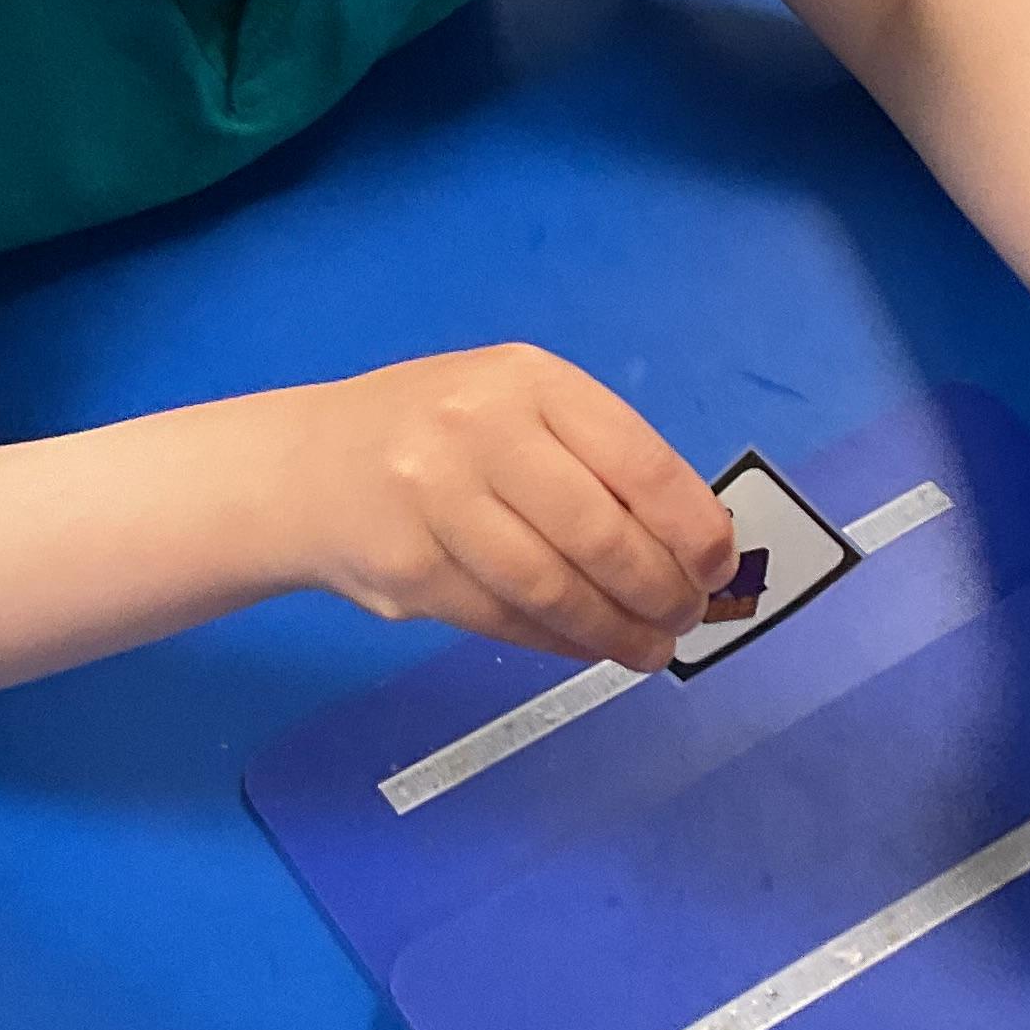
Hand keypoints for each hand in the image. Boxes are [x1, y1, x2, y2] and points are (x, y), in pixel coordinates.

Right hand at [296, 346, 736, 669]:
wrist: (310, 467)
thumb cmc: (439, 433)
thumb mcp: (518, 406)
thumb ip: (596, 456)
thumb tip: (694, 540)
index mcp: (528, 380)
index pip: (637, 461)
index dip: (691, 527)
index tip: (718, 567)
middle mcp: (479, 430)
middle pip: (599, 534)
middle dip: (660, 590)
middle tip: (685, 617)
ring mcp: (435, 501)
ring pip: (553, 588)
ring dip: (615, 630)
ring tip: (651, 648)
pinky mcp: (409, 571)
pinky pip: (507, 620)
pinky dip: (561, 642)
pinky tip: (589, 645)